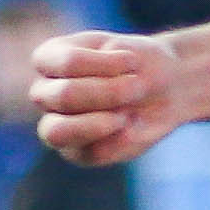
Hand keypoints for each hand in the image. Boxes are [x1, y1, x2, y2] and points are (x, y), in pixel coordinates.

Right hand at [30, 29, 209, 167]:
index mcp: (49, 58)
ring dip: (103, 122)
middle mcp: (44, 92)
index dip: (104, 64)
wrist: (165, 88)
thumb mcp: (131, 56)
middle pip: (63, 96)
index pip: (65, 62)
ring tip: (129, 113)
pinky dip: (119, 140)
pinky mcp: (76, 153)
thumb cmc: (141, 66)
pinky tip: (131, 126)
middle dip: (109, 92)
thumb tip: (111, 120)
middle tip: (137, 87)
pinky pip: (91, 153)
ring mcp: (55, 124)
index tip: (131, 60)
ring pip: (58, 132)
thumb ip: (113, 82)